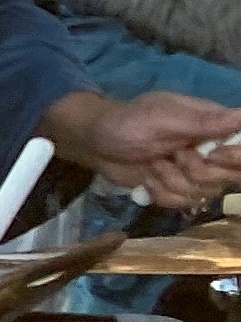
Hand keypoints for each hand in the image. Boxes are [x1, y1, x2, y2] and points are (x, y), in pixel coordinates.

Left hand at [42, 88, 240, 211]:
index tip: (213, 156)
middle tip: (172, 156)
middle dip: (197, 171)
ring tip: (154, 163)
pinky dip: (162, 194)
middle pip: (230, 176)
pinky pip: (184, 203)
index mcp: (214, 125)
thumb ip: (203, 121)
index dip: (236, 158)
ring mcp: (195, 171)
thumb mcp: (162, 117)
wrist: (94, 143)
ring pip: (206, 192)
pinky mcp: (178, 188)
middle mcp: (211, 150)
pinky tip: (148, 180)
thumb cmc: (127, 122)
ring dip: (173, 181)